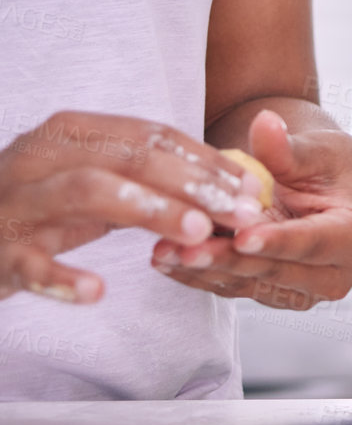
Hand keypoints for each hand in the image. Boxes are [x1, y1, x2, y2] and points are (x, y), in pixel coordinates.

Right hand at [0, 111, 264, 303]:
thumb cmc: (45, 206)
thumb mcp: (102, 182)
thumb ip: (158, 179)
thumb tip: (235, 186)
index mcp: (73, 133)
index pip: (151, 136)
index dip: (207, 161)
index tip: (254, 187)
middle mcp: (43, 156)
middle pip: (129, 158)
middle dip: (193, 184)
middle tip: (240, 213)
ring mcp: (18, 202)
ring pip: (87, 192)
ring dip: (148, 209)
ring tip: (196, 233)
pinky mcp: (0, 251)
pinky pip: (30, 263)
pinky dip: (62, 277)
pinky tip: (97, 291)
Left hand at [152, 109, 351, 309]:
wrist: (308, 180)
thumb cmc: (321, 161)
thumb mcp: (314, 147)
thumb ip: (288, 146)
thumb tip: (267, 125)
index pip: (314, 243)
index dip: (277, 241)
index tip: (242, 236)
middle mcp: (333, 273)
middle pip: (277, 271)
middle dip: (228, 260)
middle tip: (187, 248)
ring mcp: (299, 289)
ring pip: (247, 283)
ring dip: (203, 270)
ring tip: (164, 252)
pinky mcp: (267, 291)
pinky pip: (229, 285)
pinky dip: (195, 273)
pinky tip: (164, 258)